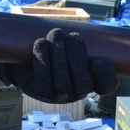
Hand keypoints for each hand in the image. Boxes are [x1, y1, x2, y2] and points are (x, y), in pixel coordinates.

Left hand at [0, 29, 118, 102]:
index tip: (100, 61)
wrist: (23, 57)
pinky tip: (41, 42)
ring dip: (59, 53)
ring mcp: (56, 95)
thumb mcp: (68, 42)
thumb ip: (80, 40)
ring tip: (56, 34)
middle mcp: (74, 93)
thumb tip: (80, 35)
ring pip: (62, 79)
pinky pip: (42, 77)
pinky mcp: (38, 91)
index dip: (106, 76)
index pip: (106, 86)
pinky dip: (42, 56)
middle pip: (84, 82)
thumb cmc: (50, 48)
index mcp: (89, 81)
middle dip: (78, 56)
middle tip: (72, 36)